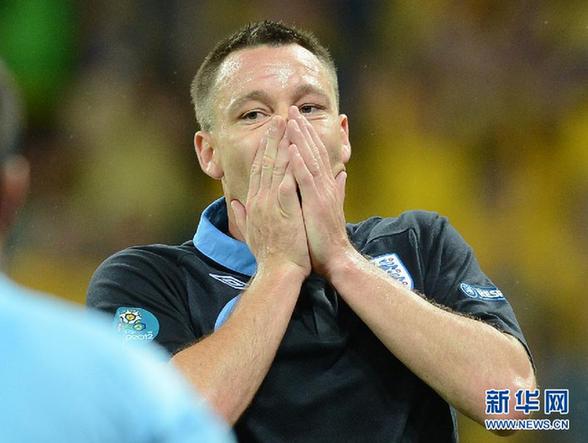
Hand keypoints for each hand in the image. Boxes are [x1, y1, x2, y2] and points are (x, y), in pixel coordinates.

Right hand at [231, 116, 310, 276]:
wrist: (277, 273)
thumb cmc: (269, 256)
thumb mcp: (251, 234)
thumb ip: (243, 216)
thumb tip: (235, 204)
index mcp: (254, 204)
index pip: (258, 171)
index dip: (263, 150)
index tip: (269, 134)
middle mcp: (259, 200)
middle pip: (265, 163)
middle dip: (272, 139)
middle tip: (278, 118)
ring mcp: (270, 204)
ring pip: (275, 167)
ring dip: (281, 144)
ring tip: (287, 125)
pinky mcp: (283, 210)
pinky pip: (287, 182)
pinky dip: (290, 165)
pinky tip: (294, 149)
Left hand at [286, 106, 351, 276]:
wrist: (335, 258)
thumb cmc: (327, 237)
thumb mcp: (331, 208)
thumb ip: (337, 190)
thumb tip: (343, 175)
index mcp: (324, 186)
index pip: (315, 156)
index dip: (307, 137)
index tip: (297, 121)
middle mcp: (325, 185)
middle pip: (313, 152)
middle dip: (303, 130)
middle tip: (293, 110)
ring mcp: (321, 193)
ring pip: (310, 160)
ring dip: (301, 140)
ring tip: (292, 121)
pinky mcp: (316, 203)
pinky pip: (306, 179)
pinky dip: (300, 163)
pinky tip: (293, 148)